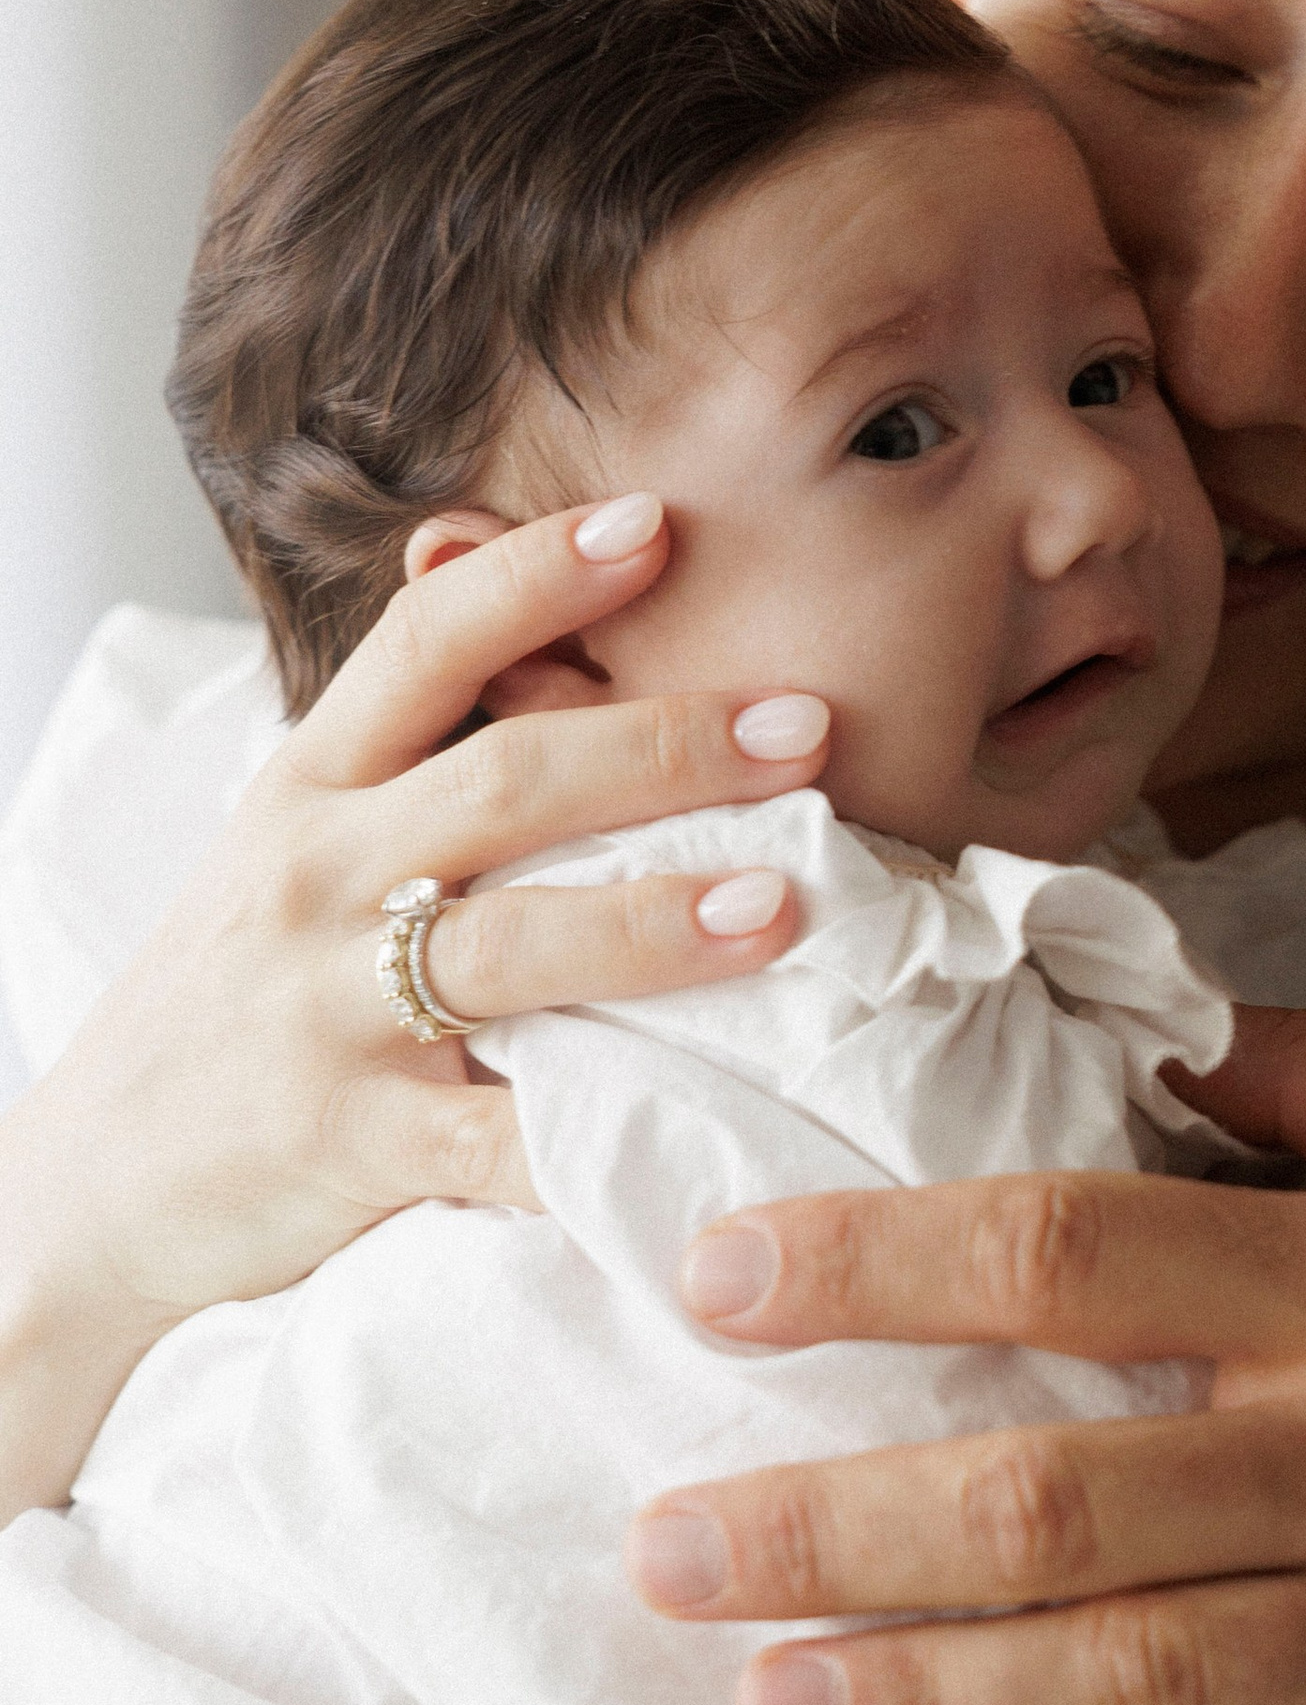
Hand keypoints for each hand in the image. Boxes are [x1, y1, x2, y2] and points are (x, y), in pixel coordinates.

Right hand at [0, 497, 833, 1501]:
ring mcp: (332, 1013)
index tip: (656, 524)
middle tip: (806, 726)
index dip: (539, 575)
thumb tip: (552, 630)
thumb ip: (413, 751)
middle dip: (664, 748)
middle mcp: (317, 878)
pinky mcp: (356, 1144)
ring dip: (656, 924)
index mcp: (312, 783)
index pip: (425, 642)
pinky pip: (503, 1142)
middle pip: (504, 784)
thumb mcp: (296, 841)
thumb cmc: (241, 990)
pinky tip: (708, 1131)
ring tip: (781, 905)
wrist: (100, 1179)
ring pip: (512, 948)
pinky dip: (602, 1140)